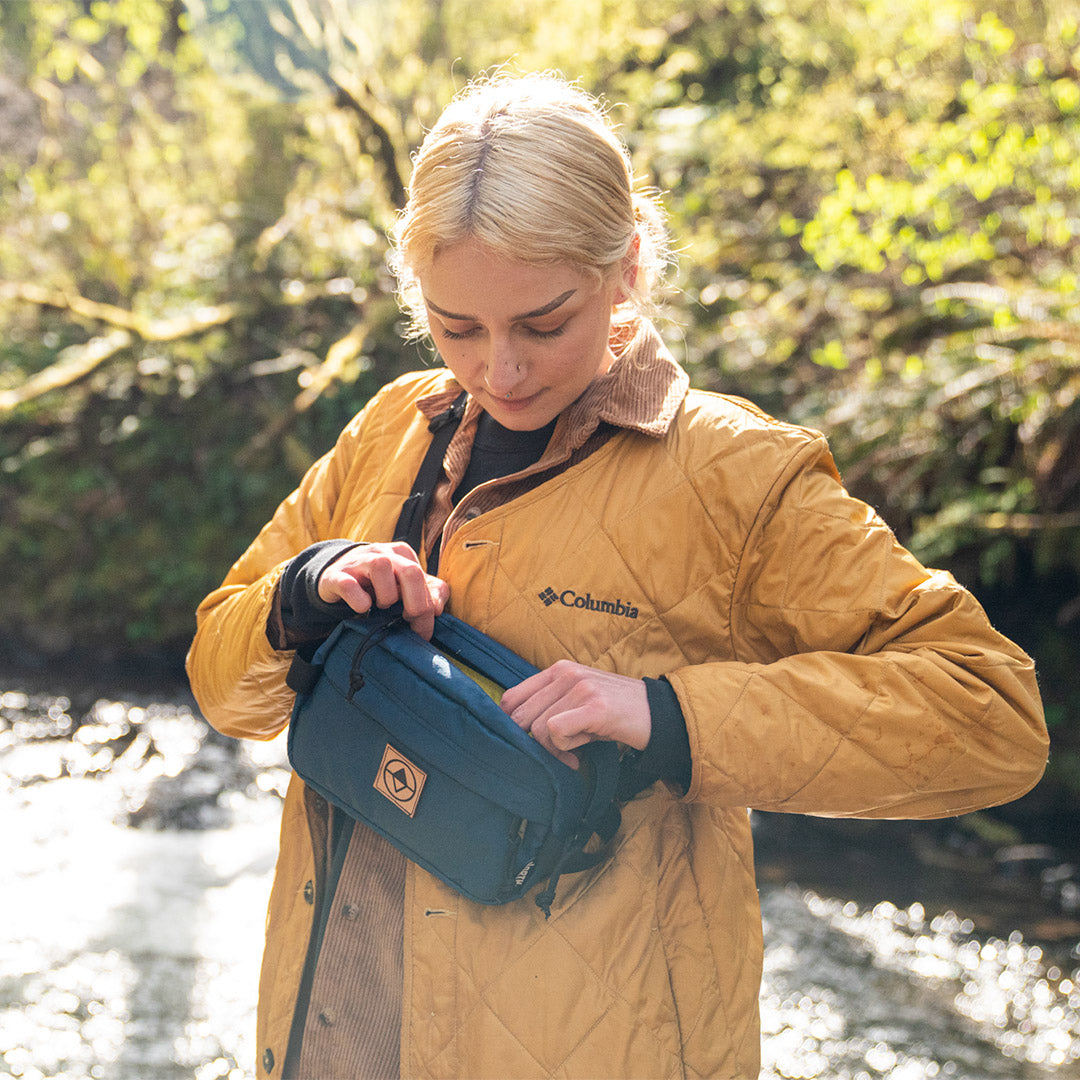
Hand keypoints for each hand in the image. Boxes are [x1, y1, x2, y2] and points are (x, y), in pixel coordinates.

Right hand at [317, 541, 448, 639]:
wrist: (335, 578)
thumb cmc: (377, 584)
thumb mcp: (404, 586)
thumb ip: (429, 593)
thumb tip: (438, 609)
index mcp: (402, 554)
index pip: (423, 578)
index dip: (428, 608)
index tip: (422, 631)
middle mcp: (382, 552)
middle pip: (410, 571)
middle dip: (416, 603)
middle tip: (409, 621)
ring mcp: (358, 562)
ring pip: (381, 566)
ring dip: (387, 595)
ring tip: (381, 606)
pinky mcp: (336, 576)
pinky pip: (348, 584)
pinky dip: (359, 600)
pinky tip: (363, 607)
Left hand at [500, 660, 650, 767]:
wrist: (656, 714)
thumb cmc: (612, 712)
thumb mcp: (576, 700)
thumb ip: (548, 706)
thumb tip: (514, 729)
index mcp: (558, 670)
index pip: (512, 699)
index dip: (512, 725)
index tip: (529, 743)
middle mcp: (567, 674)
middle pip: (521, 717)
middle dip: (532, 743)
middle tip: (555, 756)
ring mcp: (581, 688)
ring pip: (539, 729)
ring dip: (554, 751)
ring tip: (573, 755)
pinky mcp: (595, 707)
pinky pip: (556, 731)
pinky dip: (564, 750)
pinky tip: (578, 757)